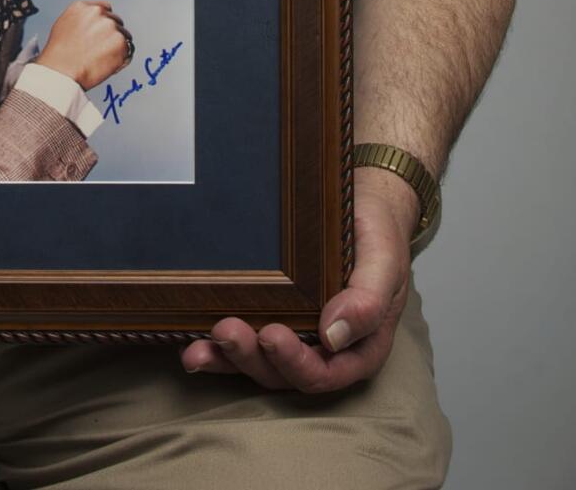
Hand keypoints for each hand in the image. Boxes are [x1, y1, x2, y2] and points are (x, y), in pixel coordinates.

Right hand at [37, 0, 131, 90]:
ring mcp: (111, 26)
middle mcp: (98, 12)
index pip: (105, 9)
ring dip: (117, 47)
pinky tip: (107, 65)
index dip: (103, 24)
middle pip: (116, 21)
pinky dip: (122, 59)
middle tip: (98, 51)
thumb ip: (81, 19)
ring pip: (123, 35)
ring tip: (99, 59)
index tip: (100, 35)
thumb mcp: (63, 25)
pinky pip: (129, 50)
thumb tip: (92, 23)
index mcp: (83, 7)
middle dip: (111, 35)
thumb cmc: (59, 55)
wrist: (61, 71)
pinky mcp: (121, 42)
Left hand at [179, 169, 417, 392]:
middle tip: (227, 330)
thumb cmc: (377, 235)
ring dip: (227, 359)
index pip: (325, 373)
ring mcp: (294, 335)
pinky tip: (191, 346)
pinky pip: (245, 341)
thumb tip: (334, 336)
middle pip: (284, 374)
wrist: (362, 202)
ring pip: (258, 363)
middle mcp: (323, 350)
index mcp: (358, 347)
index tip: (272, 336)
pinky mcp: (269, 316)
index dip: (295, 363)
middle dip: (251, 359)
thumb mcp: (384, 262)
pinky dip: (218, 348)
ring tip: (199, 348)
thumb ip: (368, 301)